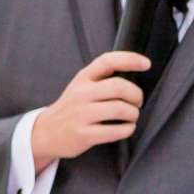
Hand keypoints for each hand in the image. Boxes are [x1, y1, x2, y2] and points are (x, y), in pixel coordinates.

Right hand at [31, 52, 151, 163]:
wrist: (47, 132)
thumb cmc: (72, 108)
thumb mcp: (80, 86)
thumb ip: (102, 78)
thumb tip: (133, 73)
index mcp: (83, 78)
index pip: (108, 61)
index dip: (130, 59)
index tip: (146, 63)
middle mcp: (82, 94)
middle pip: (119, 87)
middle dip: (136, 95)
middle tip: (137, 102)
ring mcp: (81, 115)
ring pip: (120, 109)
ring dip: (133, 114)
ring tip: (131, 116)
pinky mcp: (84, 134)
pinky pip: (115, 131)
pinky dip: (127, 129)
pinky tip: (126, 128)